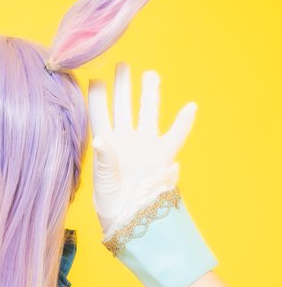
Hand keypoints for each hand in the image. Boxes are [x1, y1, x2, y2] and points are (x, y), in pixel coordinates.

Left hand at [87, 64, 196, 237]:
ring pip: (148, 112)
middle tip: (122, 64)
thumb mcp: (103, 182)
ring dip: (149, 93)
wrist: (131, 221)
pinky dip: (184, 122)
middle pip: (124, 105)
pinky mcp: (162, 155)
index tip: (95, 77)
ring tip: (150, 74)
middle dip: (123, 85)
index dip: (98, 96)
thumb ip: (104, 159)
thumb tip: (101, 139)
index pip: (100, 113)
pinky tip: (190, 107)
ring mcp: (144, 145)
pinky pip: (176, 135)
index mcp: (106, 143)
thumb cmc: (110, 204)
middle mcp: (125, 139)